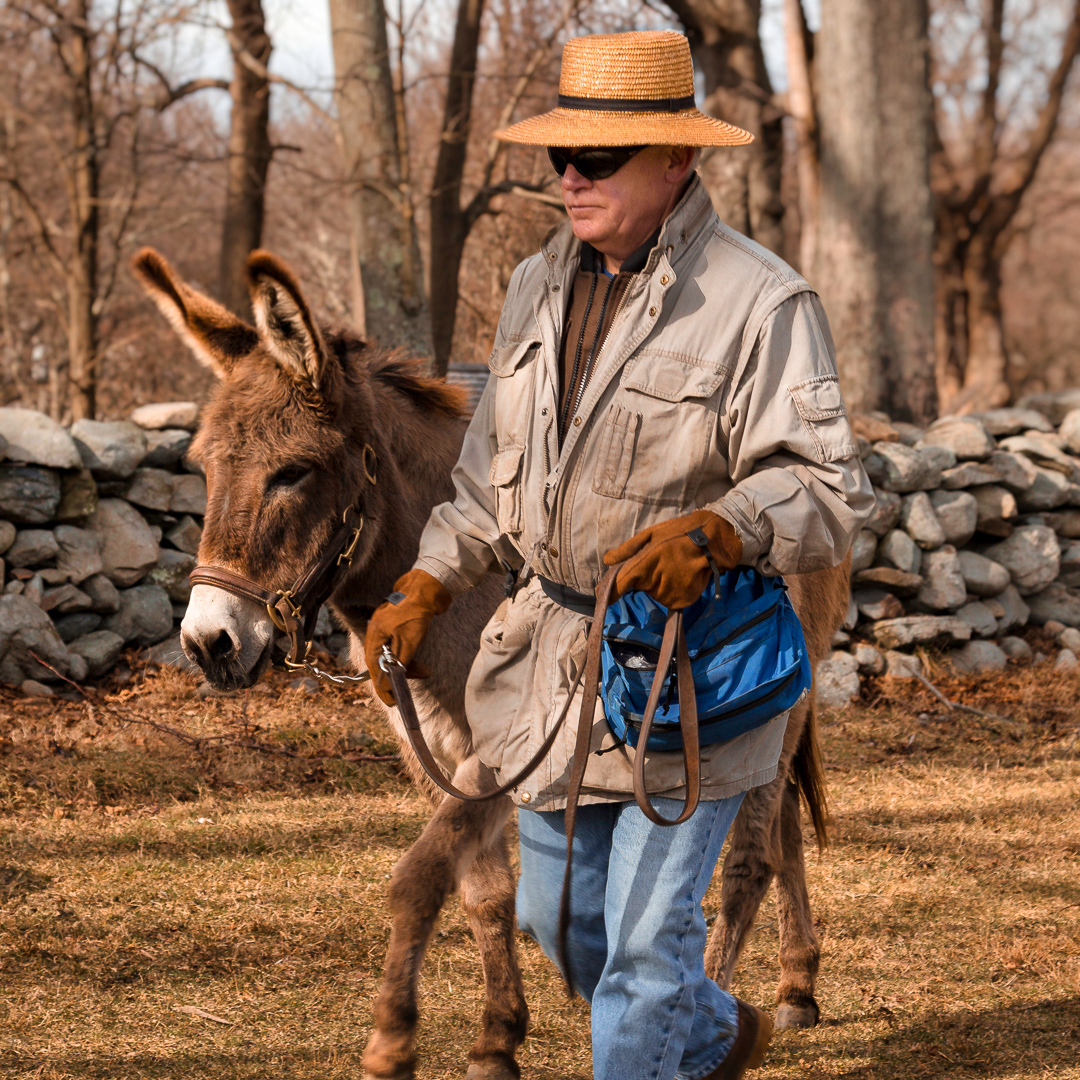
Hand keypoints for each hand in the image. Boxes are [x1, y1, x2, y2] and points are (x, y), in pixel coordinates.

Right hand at [364, 568, 451, 704]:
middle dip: (398, 676)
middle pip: (383, 662)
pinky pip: (399, 646)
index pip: (374, 669)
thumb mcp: (407, 643)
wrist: (428, 586)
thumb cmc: (415, 613)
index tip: (392, 701)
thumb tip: (387, 685)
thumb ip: (396, 664)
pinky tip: (421, 661)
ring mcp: (387, 628)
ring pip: (393, 655)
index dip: (383, 687)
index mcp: (374, 636)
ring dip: (408, 666)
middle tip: (414, 684)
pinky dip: (409, 655)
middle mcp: (377, 632)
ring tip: (426, 671)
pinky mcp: (398, 625)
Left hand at [603, 509, 741, 608]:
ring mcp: (668, 594)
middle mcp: (654, 582)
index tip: (601, 596)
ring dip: (660, 582)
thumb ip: (628, 549)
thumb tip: (608, 560)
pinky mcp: (681, 601)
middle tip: (660, 561)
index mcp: (644, 564)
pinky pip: (669, 597)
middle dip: (644, 577)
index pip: (620, 584)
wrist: (713, 541)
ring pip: (655, 592)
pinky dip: (673, 589)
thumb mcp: (652, 534)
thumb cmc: (680, 533)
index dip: (609, 592)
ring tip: (674, 565)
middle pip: (639, 587)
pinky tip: (682, 574)